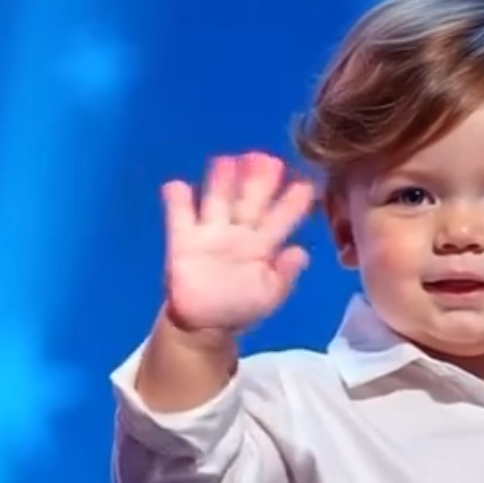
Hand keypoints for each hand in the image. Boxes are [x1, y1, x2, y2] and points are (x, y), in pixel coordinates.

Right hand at [162, 152, 314, 333]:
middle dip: (258, 180)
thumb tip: (301, 252)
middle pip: (249, 200)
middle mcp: (238, 232)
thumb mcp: (269, 296)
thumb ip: (285, 275)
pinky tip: (178, 187)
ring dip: (221, 181)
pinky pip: (179, 215)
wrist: (203, 323)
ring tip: (227, 161)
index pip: (281, 219)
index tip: (306, 184)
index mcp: (263, 245)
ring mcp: (210, 232)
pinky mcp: (182, 239)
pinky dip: (177, 200)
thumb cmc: (240, 307)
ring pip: (217, 200)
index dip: (292, 202)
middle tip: (268, 159)